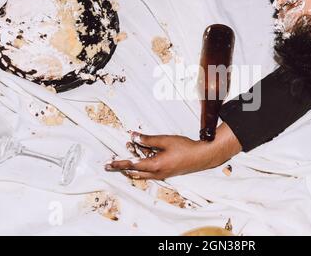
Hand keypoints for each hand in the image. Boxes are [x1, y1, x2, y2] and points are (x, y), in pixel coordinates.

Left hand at [105, 123, 241, 179]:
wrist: (202, 156)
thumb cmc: (185, 148)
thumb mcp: (165, 140)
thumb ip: (148, 140)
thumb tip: (133, 136)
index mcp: (154, 166)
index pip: (132, 165)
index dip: (119, 164)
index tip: (108, 164)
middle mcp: (156, 173)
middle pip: (134, 171)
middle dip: (123, 165)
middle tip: (112, 161)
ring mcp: (161, 174)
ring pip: (141, 171)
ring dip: (134, 162)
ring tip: (129, 149)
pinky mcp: (166, 172)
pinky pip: (149, 170)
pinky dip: (143, 162)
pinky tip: (144, 151)